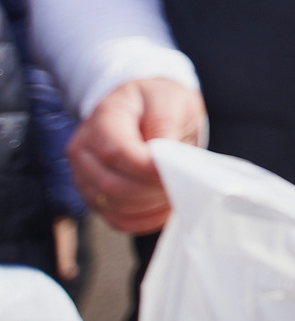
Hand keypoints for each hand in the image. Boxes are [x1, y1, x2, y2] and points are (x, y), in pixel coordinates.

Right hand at [67, 78, 205, 233]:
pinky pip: (116, 219)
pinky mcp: (95, 196)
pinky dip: (143, 220)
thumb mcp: (169, 100)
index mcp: (102, 119)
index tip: (177, 172)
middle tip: (184, 186)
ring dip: (150, 207)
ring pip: (113, 206)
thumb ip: (165, 126)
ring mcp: (84, 176)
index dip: (147, 168)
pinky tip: (164, 210)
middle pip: (112, 184)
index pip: (117, 153)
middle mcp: (84, 150)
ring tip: (178, 196)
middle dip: (153, 191)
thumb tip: (164, 160)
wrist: (145, 107)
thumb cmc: (158, 101)